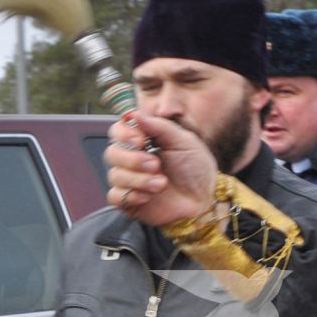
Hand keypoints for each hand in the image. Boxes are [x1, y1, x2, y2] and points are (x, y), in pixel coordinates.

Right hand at [104, 112, 221, 226]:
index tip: (141, 140)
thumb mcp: (184, 142)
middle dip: (133, 159)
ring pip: (115, 176)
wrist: (204, 200)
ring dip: (139, 179)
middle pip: (112, 153)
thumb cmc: (196, 170)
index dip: (124, 134)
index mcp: (143, 141)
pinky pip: (115, 197)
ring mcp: (129, 181)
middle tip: (156, 165)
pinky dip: (131, 196)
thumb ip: (160, 127)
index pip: (117, 131)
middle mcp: (132, 160)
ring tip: (162, 184)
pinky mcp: (129, 202)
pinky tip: (148, 197)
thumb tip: (134, 114)